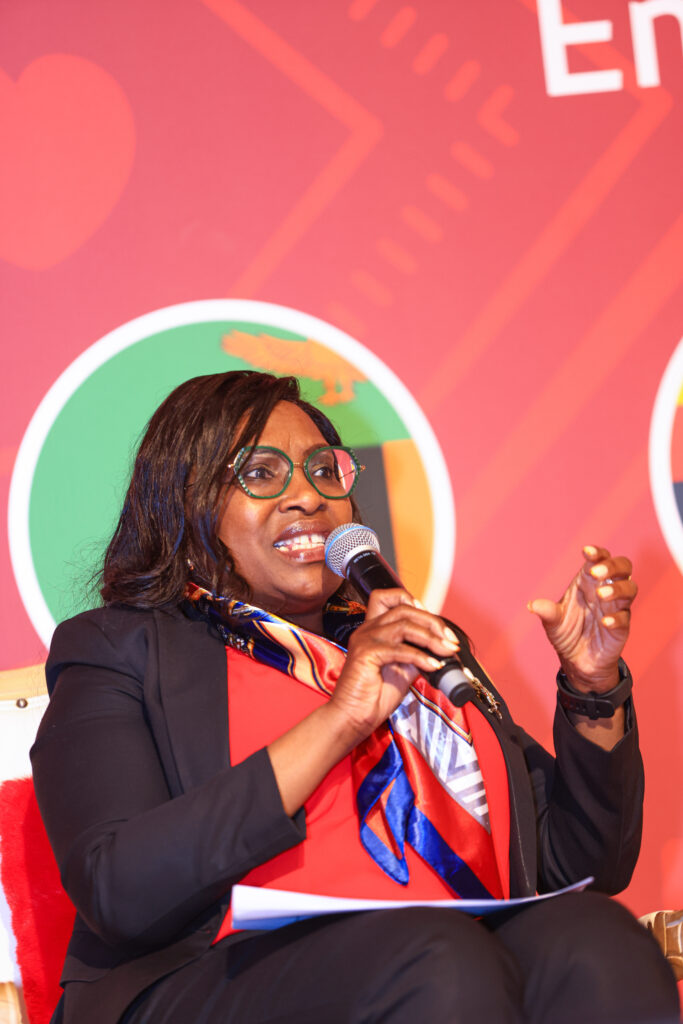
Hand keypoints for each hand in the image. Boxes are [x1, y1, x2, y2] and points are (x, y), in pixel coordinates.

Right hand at [330, 589, 460, 739]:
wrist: (354, 718)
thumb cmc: (373, 697)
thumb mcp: (402, 669)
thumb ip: (416, 653)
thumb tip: (441, 648)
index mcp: (373, 629)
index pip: (389, 597)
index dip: (414, 602)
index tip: (434, 623)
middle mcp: (367, 629)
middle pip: (404, 608)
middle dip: (433, 622)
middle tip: (451, 640)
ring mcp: (365, 639)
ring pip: (404, 625)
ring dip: (431, 638)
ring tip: (447, 652)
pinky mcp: (365, 654)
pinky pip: (400, 649)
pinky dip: (421, 657)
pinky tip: (433, 666)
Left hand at [527, 545, 636, 693]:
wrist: (576, 662)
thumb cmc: (566, 633)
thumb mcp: (552, 622)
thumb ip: (546, 612)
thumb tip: (531, 606)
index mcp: (587, 582)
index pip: (600, 559)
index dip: (597, 553)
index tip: (586, 552)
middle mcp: (605, 590)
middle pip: (623, 567)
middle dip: (612, 566)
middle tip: (596, 573)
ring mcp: (616, 608)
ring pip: (630, 588)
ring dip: (617, 588)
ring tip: (600, 595)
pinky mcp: (621, 627)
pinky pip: (625, 617)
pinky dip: (617, 618)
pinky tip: (605, 621)